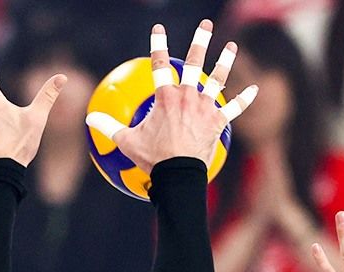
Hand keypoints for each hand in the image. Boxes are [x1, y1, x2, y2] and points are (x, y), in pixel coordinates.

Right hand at [86, 20, 257, 172]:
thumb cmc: (152, 158)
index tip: (158, 29)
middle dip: (201, 40)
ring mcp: (205, 108)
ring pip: (217, 79)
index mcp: (165, 97)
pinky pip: (234, 108)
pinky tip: (255, 89)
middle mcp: (187, 96)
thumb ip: (108, 127)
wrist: (178, 175)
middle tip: (206, 24)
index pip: (160, 64)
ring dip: (225, 62)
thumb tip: (88, 120)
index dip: (158, 45)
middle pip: (195, 63)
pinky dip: (245, 99)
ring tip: (231, 46)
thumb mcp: (126, 141)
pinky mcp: (217, 122)